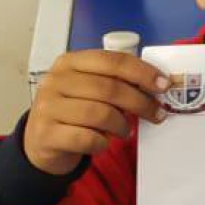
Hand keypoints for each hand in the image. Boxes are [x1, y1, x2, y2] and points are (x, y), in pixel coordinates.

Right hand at [25, 49, 169, 174]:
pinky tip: (104, 143)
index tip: (164, 85)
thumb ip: (115, 83)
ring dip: (121, 125)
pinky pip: (86, 138)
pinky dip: (102, 143)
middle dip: (140, 102)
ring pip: (100, 114)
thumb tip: (156, 86)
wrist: (40, 141)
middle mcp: (56, 80)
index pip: (112, 61)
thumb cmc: (73, 111)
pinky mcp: (46, 133)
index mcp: (70, 62)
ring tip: (126, 131)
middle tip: (157, 114)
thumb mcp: (89, 89)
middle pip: (109, 88)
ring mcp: (47, 107)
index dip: (142, 72)